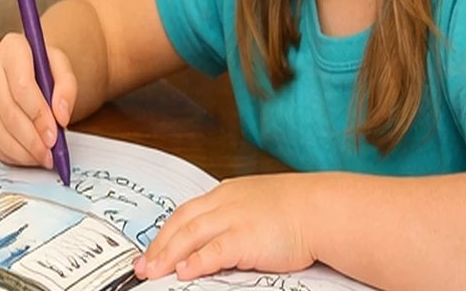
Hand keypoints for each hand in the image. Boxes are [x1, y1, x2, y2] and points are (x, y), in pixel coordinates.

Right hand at [0, 33, 74, 170]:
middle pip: (8, 111)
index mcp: (11, 49)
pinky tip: (29, 157)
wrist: (31, 66)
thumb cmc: (46, 67)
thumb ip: (67, 87)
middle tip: (50, 154)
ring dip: (22, 150)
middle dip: (31, 138)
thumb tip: (60, 116)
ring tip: (43, 158)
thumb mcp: (63, 67)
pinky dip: (11, 154)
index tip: (54, 135)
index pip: (21, 87)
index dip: (38, 114)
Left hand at [134, 174, 316, 280]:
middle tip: (142, 266)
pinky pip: (214, 251)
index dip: (165, 232)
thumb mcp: (257, 204)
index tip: (152, 249)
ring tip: (153, 272)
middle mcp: (224, 203)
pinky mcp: (245, 238)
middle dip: (158, 246)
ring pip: (189, 236)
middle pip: (180, 224)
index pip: (186, 213)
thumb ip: (234, 215)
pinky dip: (196, 261)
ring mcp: (233, 219)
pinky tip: (183, 272)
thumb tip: (217, 238)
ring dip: (168, 255)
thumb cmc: (297, 209)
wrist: (323, 209)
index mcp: (225, 194)